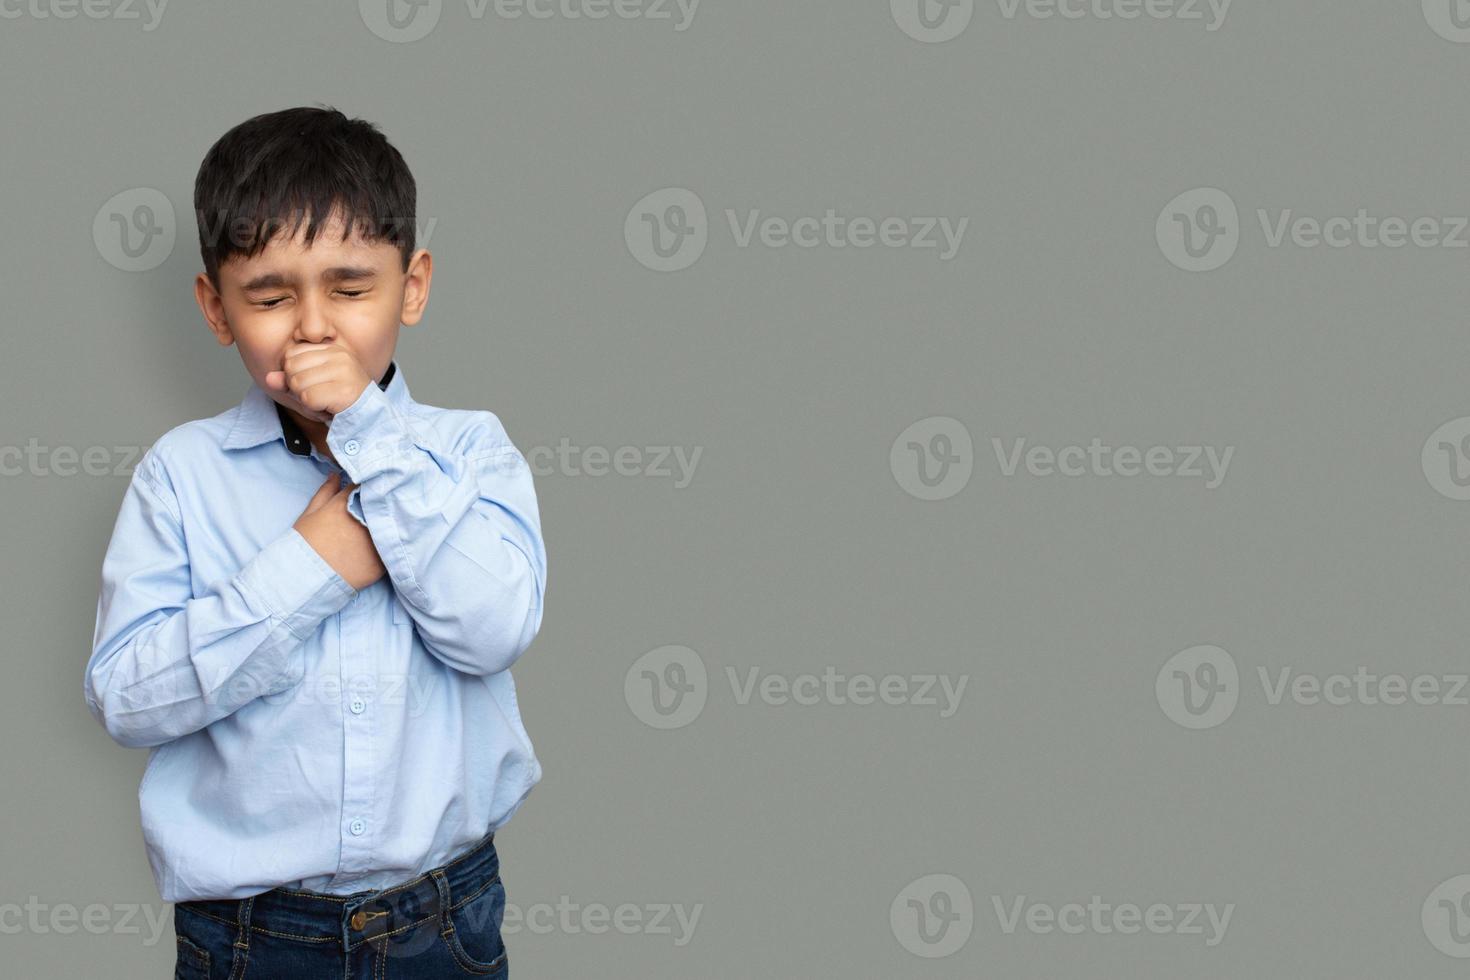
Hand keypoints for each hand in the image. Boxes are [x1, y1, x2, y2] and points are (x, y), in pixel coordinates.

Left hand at [264, 342, 371, 423]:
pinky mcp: (344, 390)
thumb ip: (290, 380)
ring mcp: (343, 372)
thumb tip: (269, 378)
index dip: (293, 374)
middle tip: (318, 396)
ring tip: (323, 402)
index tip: (312, 385)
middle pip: (291, 368)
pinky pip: (308, 399)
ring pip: (297, 384)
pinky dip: (313, 409)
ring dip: (305, 400)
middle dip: (297, 388)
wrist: (370, 419)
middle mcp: (338, 356)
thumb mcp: (312, 386)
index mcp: (331, 350)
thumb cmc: (340, 401)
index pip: (291, 355)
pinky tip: (328, 409)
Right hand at [292, 474, 385, 590]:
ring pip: (392, 526)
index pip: (367, 486)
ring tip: (390, 525)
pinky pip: (393, 550)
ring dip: (391, 523)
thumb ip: (325, 492)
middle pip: (383, 504)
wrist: (305, 579)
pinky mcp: (381, 562)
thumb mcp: (310, 514)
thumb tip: (336, 475)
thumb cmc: (304, 544)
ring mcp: (375, 541)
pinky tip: (390, 546)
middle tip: (385, 505)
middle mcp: (365, 519)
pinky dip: (392, 547)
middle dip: (384, 503)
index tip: (372, 488)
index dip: (370, 487)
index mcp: (347, 504)